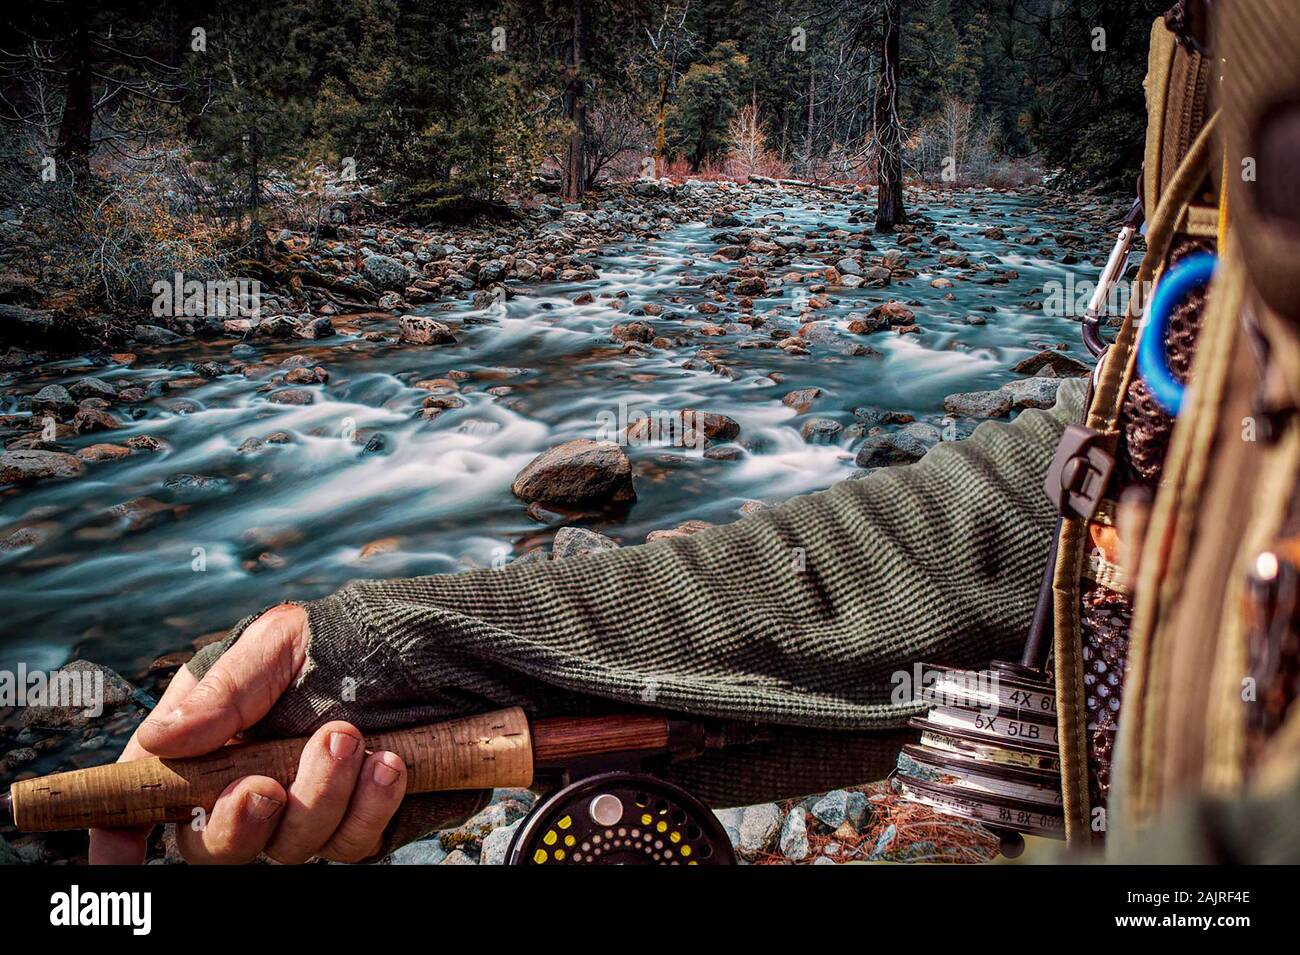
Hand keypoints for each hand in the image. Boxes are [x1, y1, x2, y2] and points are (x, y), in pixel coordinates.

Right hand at [89, 604, 407, 864]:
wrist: (439, 643)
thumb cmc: (350, 637)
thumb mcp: (279, 642)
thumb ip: (225, 690)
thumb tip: (160, 740)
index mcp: (214, 739)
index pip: (154, 794)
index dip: (124, 829)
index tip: (118, 852)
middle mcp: (254, 784)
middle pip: (214, 845)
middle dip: (235, 824)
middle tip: (262, 786)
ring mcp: (310, 810)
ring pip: (290, 847)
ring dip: (317, 798)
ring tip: (347, 738)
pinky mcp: (363, 822)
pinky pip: (354, 843)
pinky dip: (369, 807)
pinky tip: (389, 765)